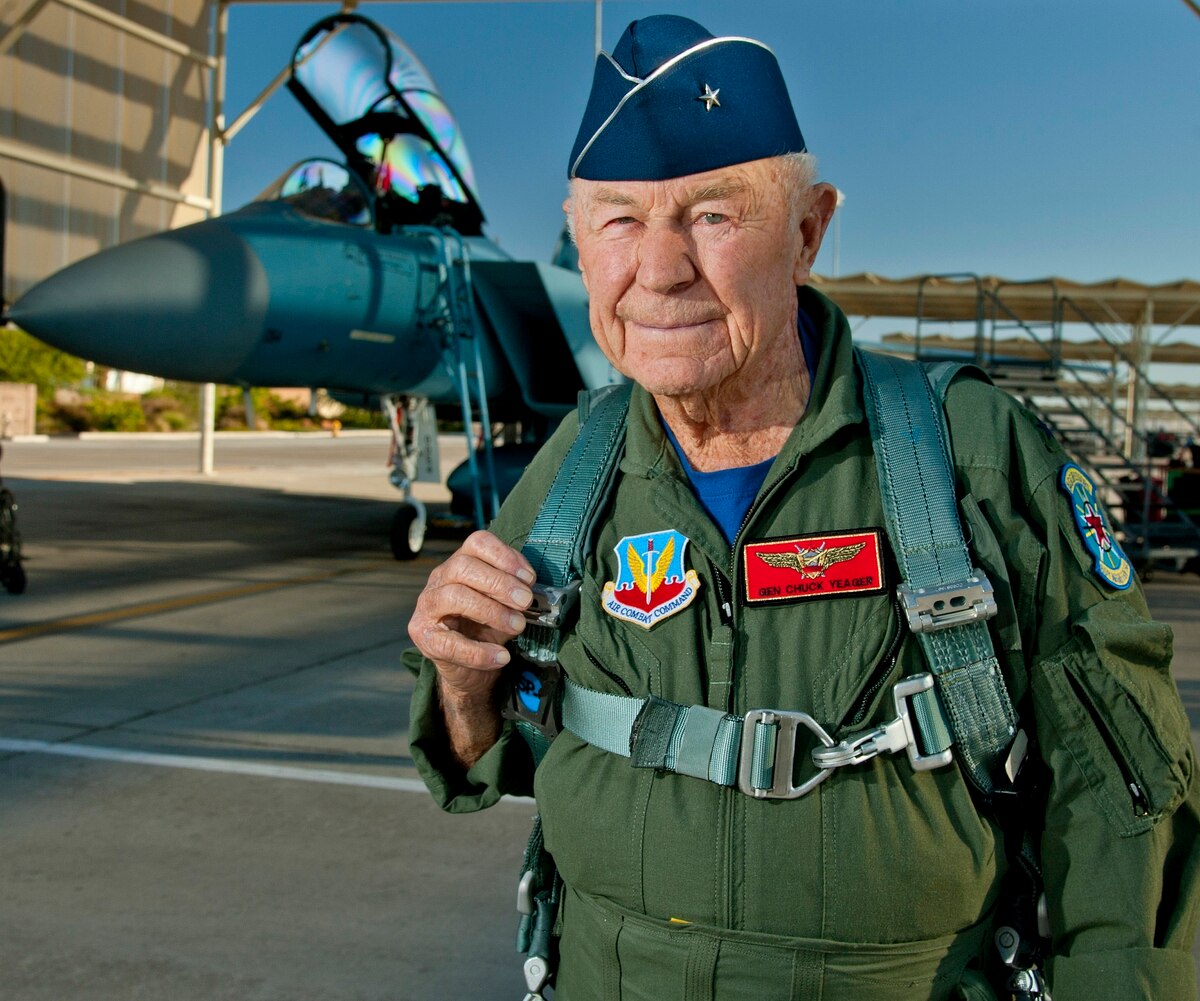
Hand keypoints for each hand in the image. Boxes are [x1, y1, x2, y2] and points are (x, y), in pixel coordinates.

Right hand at [407, 530, 534, 703]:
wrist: (468, 668)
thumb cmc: (485, 628)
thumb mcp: (503, 606)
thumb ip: (514, 594)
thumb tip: (532, 591)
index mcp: (460, 564)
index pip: (477, 543)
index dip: (504, 555)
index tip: (529, 578)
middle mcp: (439, 580)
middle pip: (463, 566)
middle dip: (499, 583)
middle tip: (525, 601)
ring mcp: (427, 607)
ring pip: (453, 596)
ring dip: (491, 611)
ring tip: (517, 626)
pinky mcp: (424, 637)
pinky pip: (450, 642)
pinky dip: (479, 651)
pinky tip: (501, 656)